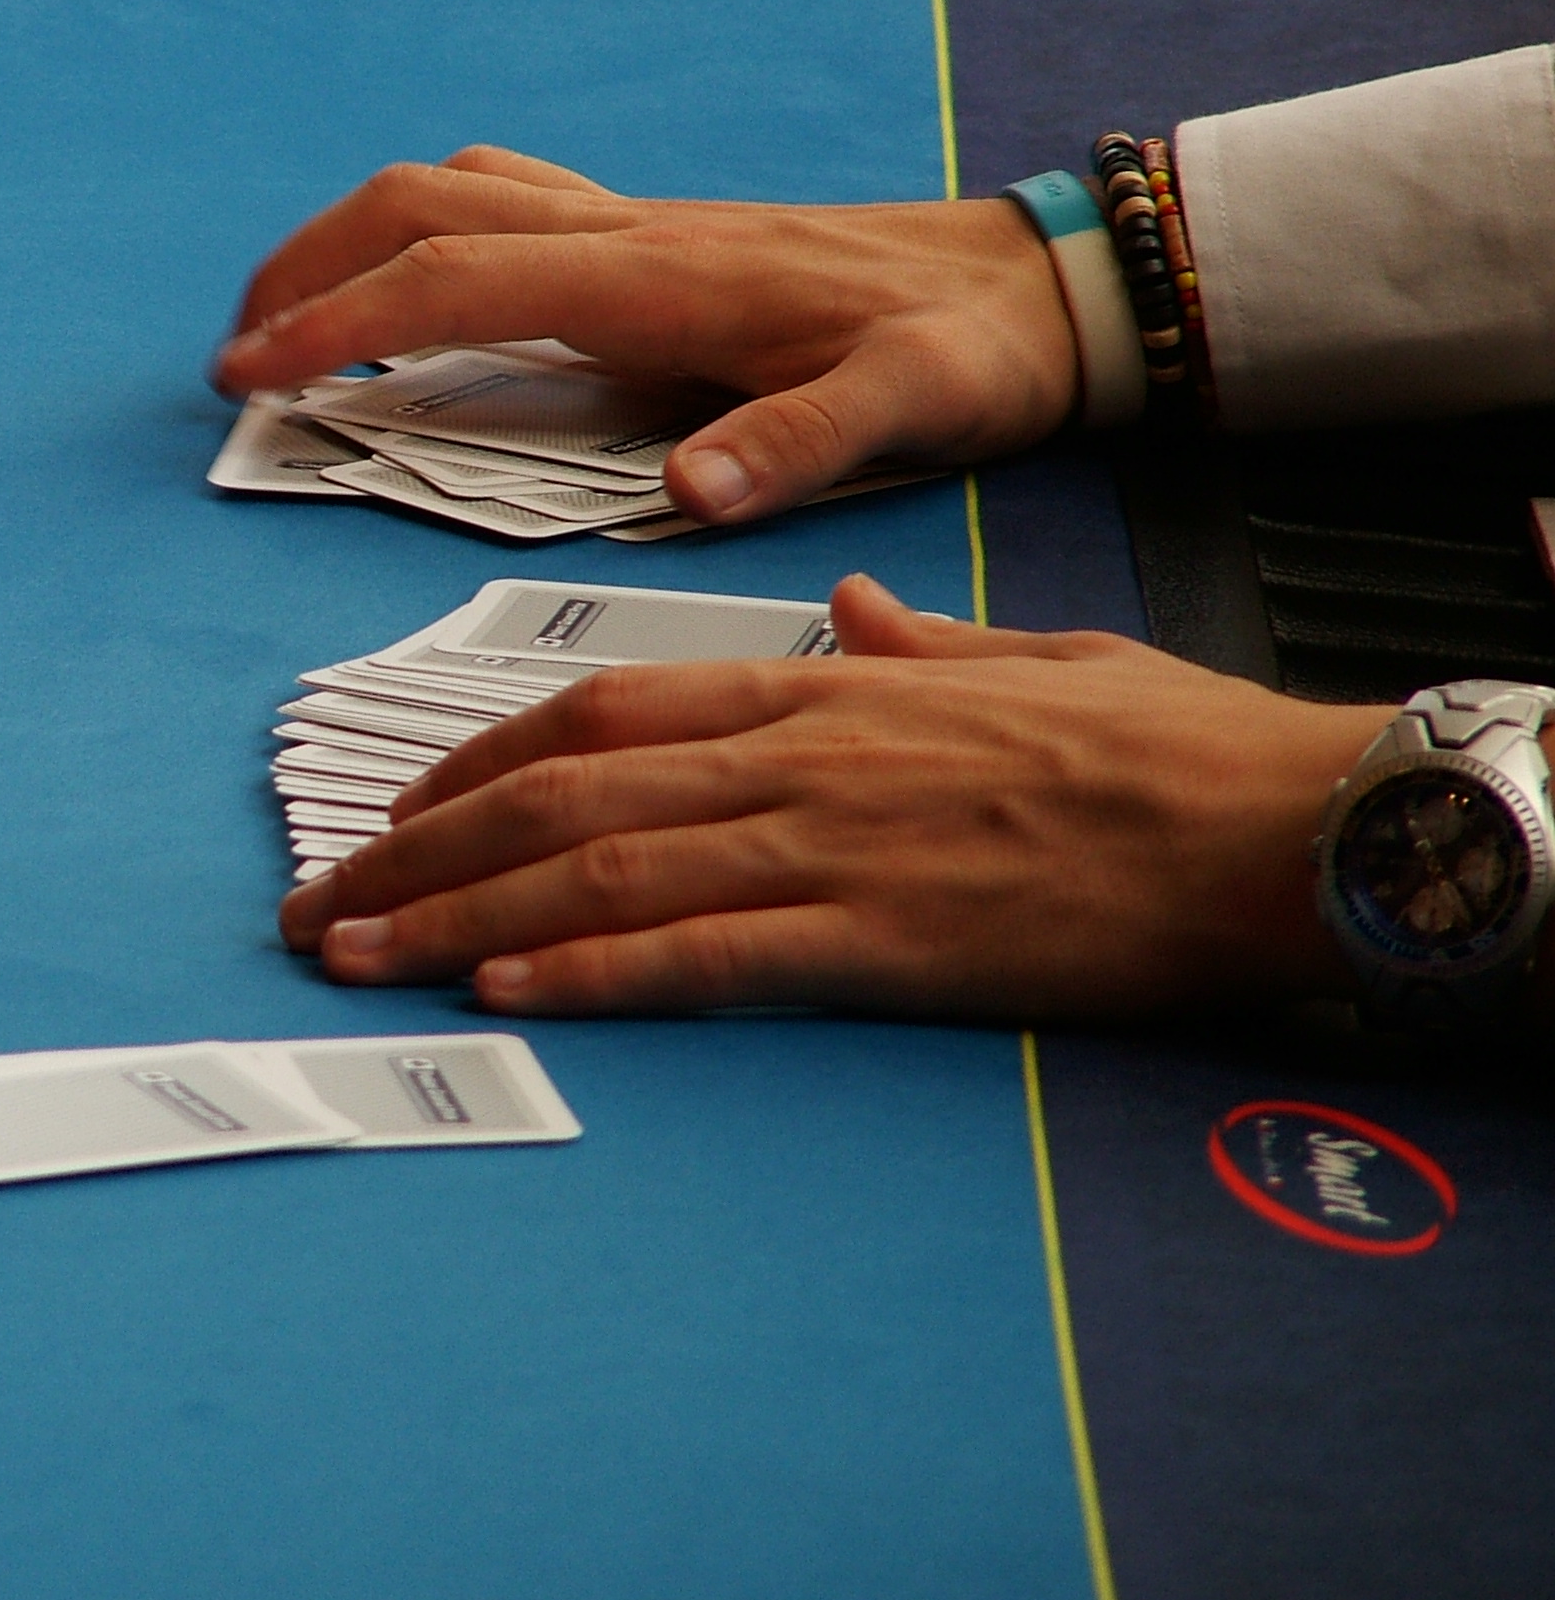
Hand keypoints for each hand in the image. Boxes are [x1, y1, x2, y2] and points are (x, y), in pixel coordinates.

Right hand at [208, 145, 1078, 526]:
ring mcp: (635, 223)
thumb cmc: (968, 348)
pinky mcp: (652, 234)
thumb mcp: (907, 406)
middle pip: (418, 208)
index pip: (451, 284)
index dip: (333, 325)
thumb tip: (684, 487)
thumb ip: (794, 444)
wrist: (1033, 277)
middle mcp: (627, 232)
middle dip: (305, 269)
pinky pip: (502, 205)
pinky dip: (423, 235)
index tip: (247, 380)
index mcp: (656, 278)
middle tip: (236, 359)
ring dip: (352, 241)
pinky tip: (419, 295)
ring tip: (294, 324)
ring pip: (451, 192)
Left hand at [277, 576, 1388, 1022]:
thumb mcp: (1024, 659)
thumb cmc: (1164, 746)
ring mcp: (832, 845)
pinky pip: (705, 953)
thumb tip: (835, 610)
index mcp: (821, 690)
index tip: (402, 804)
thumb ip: (909, 644)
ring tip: (354, 956)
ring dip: (458, 916)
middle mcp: (798, 755)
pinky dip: (591, 968)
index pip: (603, 706)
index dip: (481, 758)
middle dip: (419, 850)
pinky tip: (503, 989)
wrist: (1280, 818)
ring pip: (600, 869)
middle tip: (318, 903)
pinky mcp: (881, 941)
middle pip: (563, 790)